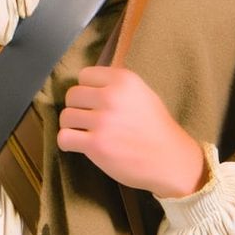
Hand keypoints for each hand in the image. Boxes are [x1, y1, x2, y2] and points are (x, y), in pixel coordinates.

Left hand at [56, 66, 207, 197]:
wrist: (171, 159)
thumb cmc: (156, 128)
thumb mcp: (141, 93)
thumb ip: (116, 85)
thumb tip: (86, 83)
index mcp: (123, 80)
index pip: (85, 75)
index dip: (88, 89)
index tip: (95, 102)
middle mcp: (111, 96)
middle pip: (72, 95)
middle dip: (78, 108)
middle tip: (89, 120)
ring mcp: (103, 121)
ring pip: (66, 116)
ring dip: (72, 126)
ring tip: (84, 133)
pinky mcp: (96, 145)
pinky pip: (64, 138)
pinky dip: (67, 142)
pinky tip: (78, 145)